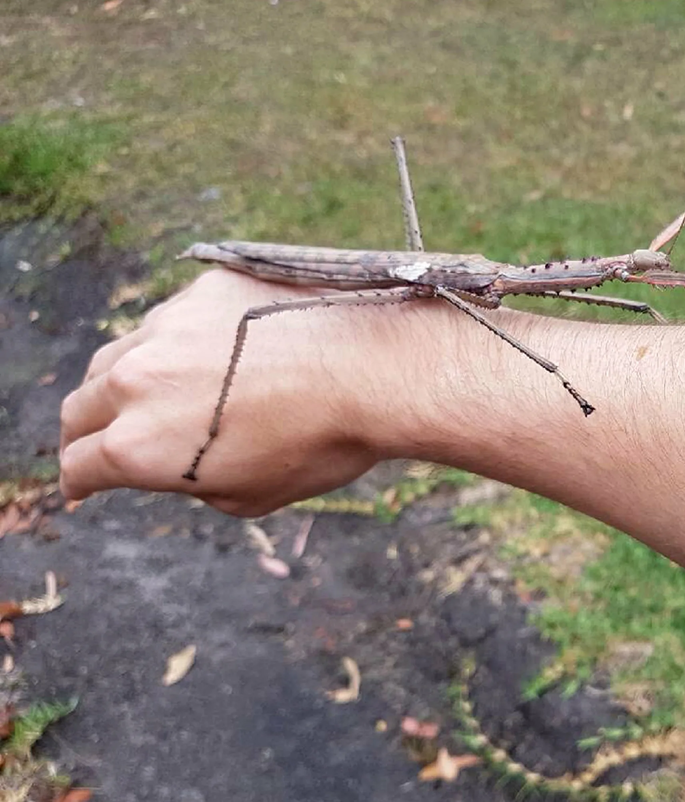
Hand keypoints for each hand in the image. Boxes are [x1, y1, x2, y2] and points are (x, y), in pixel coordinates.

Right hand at [58, 269, 437, 515]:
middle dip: (87, 431)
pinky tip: (210, 350)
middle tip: (99, 442)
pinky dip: (178, 340)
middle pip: (82, 406)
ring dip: (126, 379)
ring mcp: (170, 326)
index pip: (81, 464)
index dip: (80, 481)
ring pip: (122, 353)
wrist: (376, 367)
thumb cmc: (322, 443)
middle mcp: (139, 379)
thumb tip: (182, 460)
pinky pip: (174, 318)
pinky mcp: (206, 289)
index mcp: (139, 444)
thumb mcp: (250, 494)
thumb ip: (193, 480)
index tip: (84, 485)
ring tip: (151, 392)